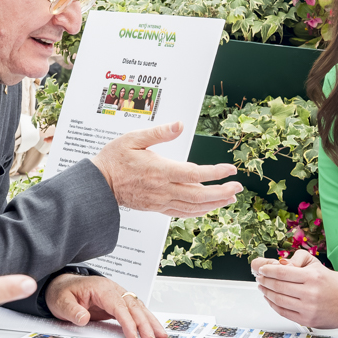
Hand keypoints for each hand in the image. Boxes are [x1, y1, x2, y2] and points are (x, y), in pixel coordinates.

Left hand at [46, 272, 167, 337]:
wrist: (62, 285)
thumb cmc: (63, 292)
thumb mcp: (61, 302)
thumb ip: (72, 310)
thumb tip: (83, 319)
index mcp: (101, 288)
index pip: (118, 305)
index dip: (127, 321)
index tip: (133, 335)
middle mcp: (113, 289)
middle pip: (133, 305)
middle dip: (145, 323)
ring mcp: (117, 295)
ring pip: (138, 307)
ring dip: (150, 321)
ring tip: (162, 336)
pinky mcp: (118, 303)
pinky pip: (135, 311)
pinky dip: (146, 320)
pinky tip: (153, 329)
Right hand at [91, 121, 241, 216]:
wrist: (98, 184)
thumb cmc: (114, 160)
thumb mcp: (134, 139)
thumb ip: (159, 133)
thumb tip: (179, 124)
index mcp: (160, 170)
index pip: (194, 174)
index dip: (215, 173)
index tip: (231, 169)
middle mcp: (163, 189)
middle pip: (199, 194)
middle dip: (222, 191)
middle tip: (238, 187)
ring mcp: (160, 201)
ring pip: (193, 207)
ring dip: (214, 203)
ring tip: (230, 198)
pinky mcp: (157, 208)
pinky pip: (182, 213)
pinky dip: (198, 212)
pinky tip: (208, 208)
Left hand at [250, 249, 337, 330]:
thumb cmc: (333, 285)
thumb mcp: (318, 267)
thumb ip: (298, 262)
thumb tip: (277, 265)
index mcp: (312, 277)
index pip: (282, 273)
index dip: (268, 271)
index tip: (261, 270)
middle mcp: (310, 293)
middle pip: (278, 286)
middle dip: (264, 281)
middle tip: (259, 278)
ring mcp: (307, 308)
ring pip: (278, 300)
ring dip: (266, 293)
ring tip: (262, 287)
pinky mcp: (306, 320)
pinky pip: (283, 312)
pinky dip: (273, 305)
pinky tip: (270, 299)